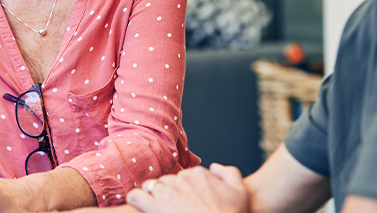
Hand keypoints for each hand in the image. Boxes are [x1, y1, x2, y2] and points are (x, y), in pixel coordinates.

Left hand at [126, 164, 249, 212]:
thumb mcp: (240, 192)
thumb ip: (229, 173)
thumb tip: (214, 167)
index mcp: (199, 174)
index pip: (184, 176)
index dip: (183, 189)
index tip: (186, 200)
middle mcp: (182, 180)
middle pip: (167, 180)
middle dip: (167, 192)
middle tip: (171, 207)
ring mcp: (167, 192)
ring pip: (150, 186)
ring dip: (151, 196)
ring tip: (154, 207)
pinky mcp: (154, 206)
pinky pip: (136, 196)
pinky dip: (136, 200)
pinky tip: (140, 207)